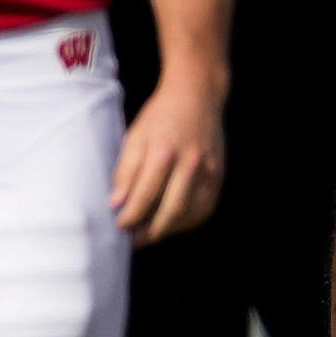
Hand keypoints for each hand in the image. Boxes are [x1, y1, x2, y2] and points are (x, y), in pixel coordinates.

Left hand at [113, 73, 226, 240]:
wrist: (197, 95)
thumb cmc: (161, 116)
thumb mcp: (136, 136)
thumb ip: (126, 171)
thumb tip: (116, 203)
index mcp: (164, 151)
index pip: (145, 194)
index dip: (131, 216)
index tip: (119, 227)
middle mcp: (191, 162)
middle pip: (171, 210)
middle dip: (150, 231)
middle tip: (134, 240)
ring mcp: (209, 170)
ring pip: (190, 213)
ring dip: (169, 229)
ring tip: (150, 233)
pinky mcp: (219, 175)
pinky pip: (204, 207)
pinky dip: (187, 220)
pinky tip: (172, 221)